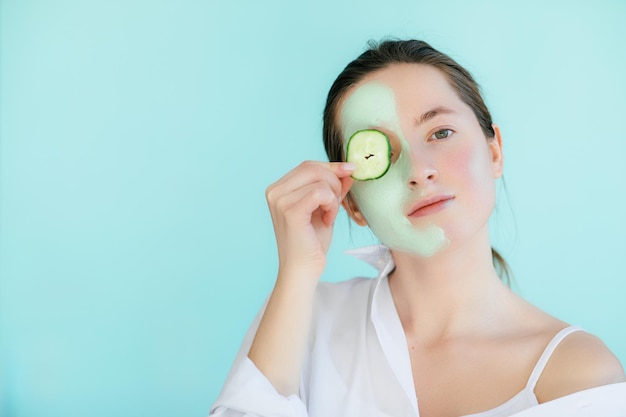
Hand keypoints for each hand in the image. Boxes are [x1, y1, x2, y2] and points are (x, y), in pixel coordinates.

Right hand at [265, 161, 354, 280]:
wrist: (302, 270)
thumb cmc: (311, 242)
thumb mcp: (325, 208)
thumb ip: (333, 188)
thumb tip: (348, 169)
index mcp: (278, 189)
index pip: (308, 165)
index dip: (331, 167)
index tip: (350, 171)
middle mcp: (274, 191)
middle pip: (313, 167)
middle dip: (334, 181)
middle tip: (337, 204)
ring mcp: (280, 200)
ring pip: (320, 179)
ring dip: (333, 197)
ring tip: (329, 216)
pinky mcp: (290, 210)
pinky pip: (321, 192)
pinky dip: (331, 204)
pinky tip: (327, 220)